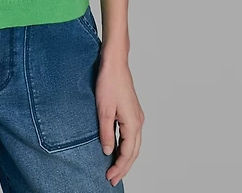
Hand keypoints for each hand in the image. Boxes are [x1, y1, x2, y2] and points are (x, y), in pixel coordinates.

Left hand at [96, 58, 144, 186]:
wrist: (115, 63)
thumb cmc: (109, 82)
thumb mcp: (103, 110)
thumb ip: (106, 132)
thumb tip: (108, 151)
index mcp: (133, 123)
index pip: (127, 153)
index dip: (119, 168)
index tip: (109, 177)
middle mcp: (138, 122)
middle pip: (133, 152)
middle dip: (124, 167)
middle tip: (112, 179)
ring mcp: (136, 116)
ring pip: (133, 144)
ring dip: (125, 157)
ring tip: (114, 168)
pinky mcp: (131, 111)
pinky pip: (131, 135)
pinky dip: (125, 145)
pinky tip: (116, 148)